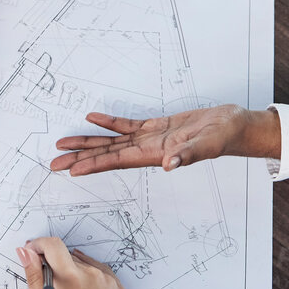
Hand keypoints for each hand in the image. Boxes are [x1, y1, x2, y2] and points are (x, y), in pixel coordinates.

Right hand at [17, 237, 127, 288]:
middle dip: (54, 266)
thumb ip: (34, 277)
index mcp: (73, 278)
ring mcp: (109, 281)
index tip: (32, 252)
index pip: (53, 245)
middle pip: (67, 256)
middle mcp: (94, 274)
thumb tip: (25, 252)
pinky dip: (88, 278)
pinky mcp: (119, 288)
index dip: (38, 245)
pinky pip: (99, 272)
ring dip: (72, 272)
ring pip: (83, 264)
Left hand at [49, 106, 280, 175]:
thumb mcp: (206, 145)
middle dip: (80, 158)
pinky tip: (93, 118)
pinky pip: (127, 125)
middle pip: (106, 155)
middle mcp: (147, 149)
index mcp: (155, 155)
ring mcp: (150, 138)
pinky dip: (109, 122)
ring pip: (112, 141)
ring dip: (88, 142)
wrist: (234, 126)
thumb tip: (169, 164)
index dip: (93, 165)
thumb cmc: (223, 137)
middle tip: (54, 163)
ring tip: (64, 144)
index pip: (116, 161)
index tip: (71, 170)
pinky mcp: (157, 127)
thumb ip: (187, 156)